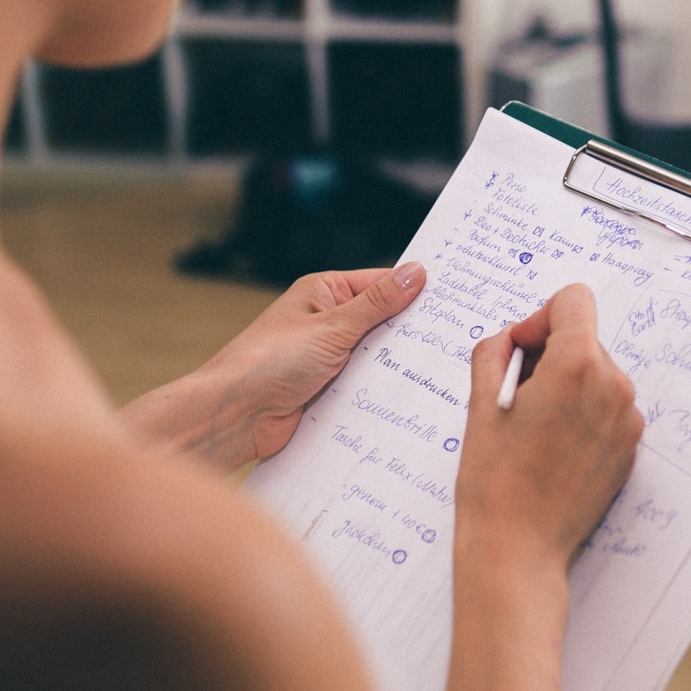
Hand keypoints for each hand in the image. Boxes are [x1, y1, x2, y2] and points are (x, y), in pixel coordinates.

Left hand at [120, 262, 424, 470]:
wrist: (233, 418)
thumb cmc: (268, 362)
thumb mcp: (332, 328)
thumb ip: (377, 304)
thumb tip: (415, 273)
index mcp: (323, 294)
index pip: (380, 284)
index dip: (414, 292)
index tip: (454, 300)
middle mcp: (326, 323)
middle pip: (382, 322)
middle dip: (411, 332)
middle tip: (457, 337)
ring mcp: (328, 359)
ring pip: (376, 357)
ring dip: (397, 365)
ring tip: (441, 369)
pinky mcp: (328, 391)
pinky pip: (365, 386)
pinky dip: (382, 391)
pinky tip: (411, 397)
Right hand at [443, 284, 642, 690]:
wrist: (518, 551)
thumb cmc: (493, 482)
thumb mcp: (480, 404)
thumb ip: (495, 351)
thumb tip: (511, 337)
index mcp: (577, 365)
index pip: (574, 300)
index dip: (540, 317)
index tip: (521, 350)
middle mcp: (613, 386)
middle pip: (584, 338)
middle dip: (550, 354)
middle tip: (517, 397)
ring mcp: (628, 420)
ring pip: (596, 373)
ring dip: (566, 385)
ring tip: (533, 428)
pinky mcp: (630, 447)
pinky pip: (607, 406)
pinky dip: (582, 413)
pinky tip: (552, 448)